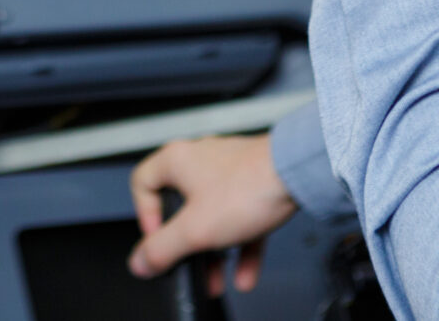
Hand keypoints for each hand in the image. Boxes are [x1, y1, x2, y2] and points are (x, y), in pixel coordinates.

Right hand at [128, 134, 298, 290]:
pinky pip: (239, 219)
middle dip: (186, 244)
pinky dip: (240, 246)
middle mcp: (200, 161)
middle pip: (180, 207)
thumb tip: (140, 261)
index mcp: (176, 161)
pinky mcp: (254, 183)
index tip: (159, 239)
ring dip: (214, 251)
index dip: (145, 216)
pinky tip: (245, 273)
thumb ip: (163, 248)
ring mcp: (229, 172)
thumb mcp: (195, 229)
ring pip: (212, 216)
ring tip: (217, 277)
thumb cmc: (249, 186)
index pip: (142, 184)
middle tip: (188, 263)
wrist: (299, 174)